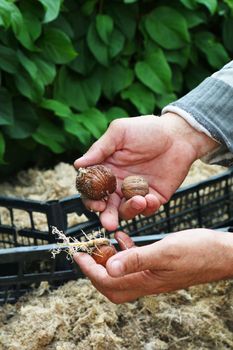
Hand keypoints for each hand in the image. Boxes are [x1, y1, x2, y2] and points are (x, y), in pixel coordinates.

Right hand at [74, 113, 217, 229]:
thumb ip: (99, 149)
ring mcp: (136, 192)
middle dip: (107, 216)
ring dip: (129, 211)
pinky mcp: (154, 197)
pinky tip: (151, 199)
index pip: (92, 189)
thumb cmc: (147, 129)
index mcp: (107, 169)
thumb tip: (77, 165)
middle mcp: (118, 184)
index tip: (97, 203)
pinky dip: (147, 208)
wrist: (178, 135)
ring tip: (138, 201)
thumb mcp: (120, 133)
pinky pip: (147, 210)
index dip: (91, 199)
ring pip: (126, 211)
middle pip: (107, 206)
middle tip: (109, 223)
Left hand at [74, 229, 232, 303]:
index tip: (78, 256)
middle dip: (95, 270)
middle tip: (87, 253)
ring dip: (109, 261)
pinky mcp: (159, 266)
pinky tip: (124, 238)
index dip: (90, 270)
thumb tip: (109, 268)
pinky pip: (136, 263)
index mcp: (146, 281)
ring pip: (122, 274)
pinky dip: (125, 252)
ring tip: (102, 244)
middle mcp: (147, 281)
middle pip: (112, 284)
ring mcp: (154, 275)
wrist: (222, 254)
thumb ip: (137, 259)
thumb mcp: (165, 252)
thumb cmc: (198, 252)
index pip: (108, 282)